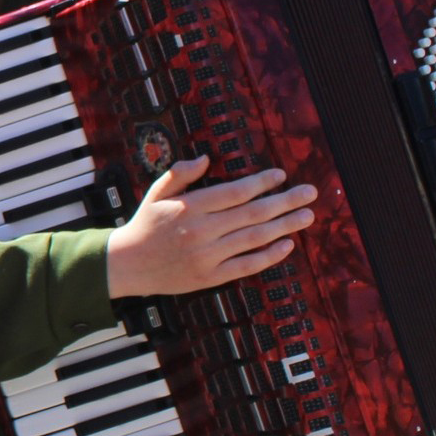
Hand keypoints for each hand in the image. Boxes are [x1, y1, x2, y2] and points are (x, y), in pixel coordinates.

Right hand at [106, 158, 317, 298]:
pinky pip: (247, 265)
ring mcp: (207, 256)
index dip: (261, 183)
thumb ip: (180, 174)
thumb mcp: (156, 193)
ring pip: (255, 238)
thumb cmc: (144, 225)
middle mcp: (201, 231)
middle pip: (253, 213)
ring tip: (307, 216)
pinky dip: (269, 255)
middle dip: (285, 201)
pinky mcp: (210, 277)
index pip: (234, 192)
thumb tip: (207, 158)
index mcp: (190, 207)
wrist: (126, 266)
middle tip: (309, 193)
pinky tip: (287, 244)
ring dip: (285, 226)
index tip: (281, 175)